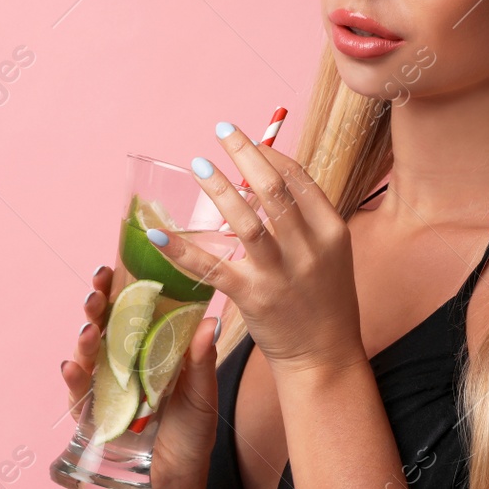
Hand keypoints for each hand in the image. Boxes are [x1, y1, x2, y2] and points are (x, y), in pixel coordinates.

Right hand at [60, 265, 222, 488]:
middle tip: (97, 289)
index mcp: (150, 349)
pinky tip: (72, 366)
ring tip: (89, 328)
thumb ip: (200, 360)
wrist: (177, 479)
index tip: (116, 265)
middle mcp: (123, 362)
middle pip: (104, 324)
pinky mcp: (92, 414)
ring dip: (84, 337)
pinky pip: (77, 393)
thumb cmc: (192, 433)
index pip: (132, 310)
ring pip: (87, 353)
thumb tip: (211, 319)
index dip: (122, 286)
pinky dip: (73, 378)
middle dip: (97, 304)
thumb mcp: (202, 394)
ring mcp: (104, 387)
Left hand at [144, 121, 367, 375]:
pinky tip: (158, 234)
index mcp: (331, 231)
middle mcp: (308, 248)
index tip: (249, 139)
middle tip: (222, 131)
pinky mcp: (253, 297)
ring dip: (219, 190)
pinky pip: (213, 267)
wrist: (325, 358)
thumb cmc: (324, 302)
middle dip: (246, 155)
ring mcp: (280, 274)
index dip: (272, 154)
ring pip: (247, 222)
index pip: (300, 180)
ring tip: (198, 164)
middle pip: (275, 190)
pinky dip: (183, 250)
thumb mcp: (330, 254)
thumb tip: (267, 181)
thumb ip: (305, 220)